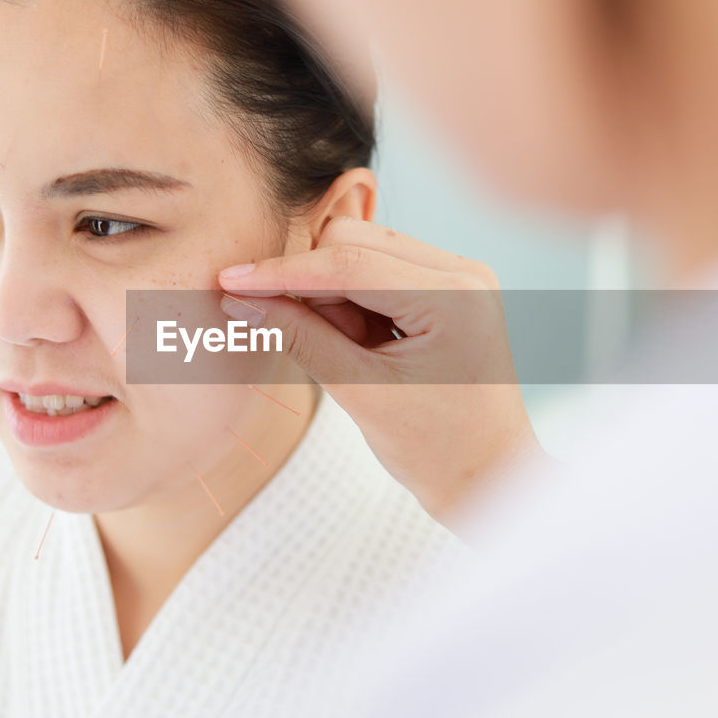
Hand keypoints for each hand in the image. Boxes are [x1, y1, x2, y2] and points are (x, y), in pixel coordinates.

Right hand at [218, 216, 540, 525]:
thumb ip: (300, 338)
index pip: (349, 263)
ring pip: (362, 252)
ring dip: (335, 297)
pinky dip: (354, 303)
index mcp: (454, 296)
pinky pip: (379, 271)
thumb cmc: (435, 448)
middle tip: (317, 344)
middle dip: (315, 286)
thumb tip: (241, 300)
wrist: (487, 476)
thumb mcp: (360, 393)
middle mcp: (462, 272)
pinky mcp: (446, 288)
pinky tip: (364, 345)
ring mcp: (457, 277)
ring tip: (354, 355)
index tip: (231, 280)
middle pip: (354, 241)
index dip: (283, 272)